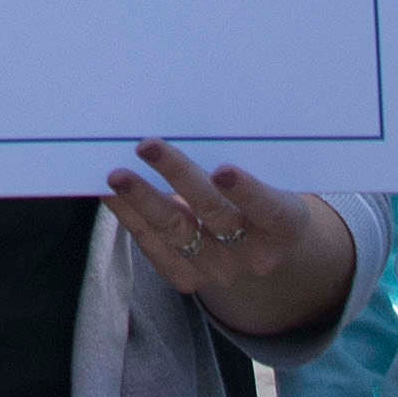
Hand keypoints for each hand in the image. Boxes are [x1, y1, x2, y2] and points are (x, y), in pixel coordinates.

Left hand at [105, 139, 355, 343]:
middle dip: (178, 176)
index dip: (246, 190)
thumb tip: (190, 118)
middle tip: (147, 145)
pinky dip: (132, 218)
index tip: (222, 169)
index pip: (267, 209)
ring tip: (118, 174)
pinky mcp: (189, 278)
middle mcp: (254, 254)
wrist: (260, 249)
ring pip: (177, 232)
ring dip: (143, 200)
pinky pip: (155, 248)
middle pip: (214, 213)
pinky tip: (113, 195)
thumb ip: (243, 160)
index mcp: (283, 227)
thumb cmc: (260, 197)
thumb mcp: (268, 179)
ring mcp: (220, 270)